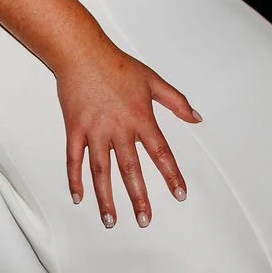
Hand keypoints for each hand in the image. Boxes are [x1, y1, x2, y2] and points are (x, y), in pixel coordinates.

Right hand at [56, 40, 199, 228]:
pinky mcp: (75, 129)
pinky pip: (74, 159)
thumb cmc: (117, 64)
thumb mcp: (152, 80)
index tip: (180, 195)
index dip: (171, 175)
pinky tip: (78, 197)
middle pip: (130, 169)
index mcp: (140, 118)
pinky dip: (75, 179)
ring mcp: (94, 130)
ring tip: (111, 220)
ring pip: (101, 171)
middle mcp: (118, 128)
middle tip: (145, 220)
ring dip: (106, 197)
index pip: (160, 152)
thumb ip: (176, 101)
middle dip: (138, 197)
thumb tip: (196, 117)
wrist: (82, 52)